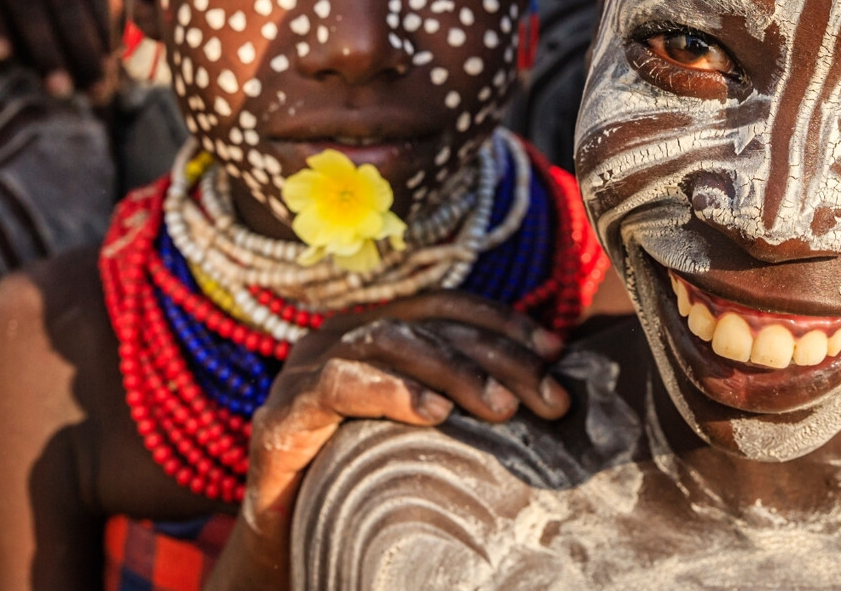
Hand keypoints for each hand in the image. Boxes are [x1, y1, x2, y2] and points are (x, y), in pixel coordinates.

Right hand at [221, 292, 569, 584]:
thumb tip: (542, 390)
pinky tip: (434, 413)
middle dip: (496, 357)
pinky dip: (393, 391)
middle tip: (546, 396)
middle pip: (429, 326)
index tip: (555, 351)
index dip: (502, 322)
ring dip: (455, 372)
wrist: (286, 533)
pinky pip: (341, 383)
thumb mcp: (418, 430)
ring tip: (502, 407)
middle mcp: (339, 336)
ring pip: (391, 342)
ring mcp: (307, 368)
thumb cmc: (360, 476)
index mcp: (373, 329)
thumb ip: (460, 399)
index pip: (445, 307)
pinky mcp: (285, 410)